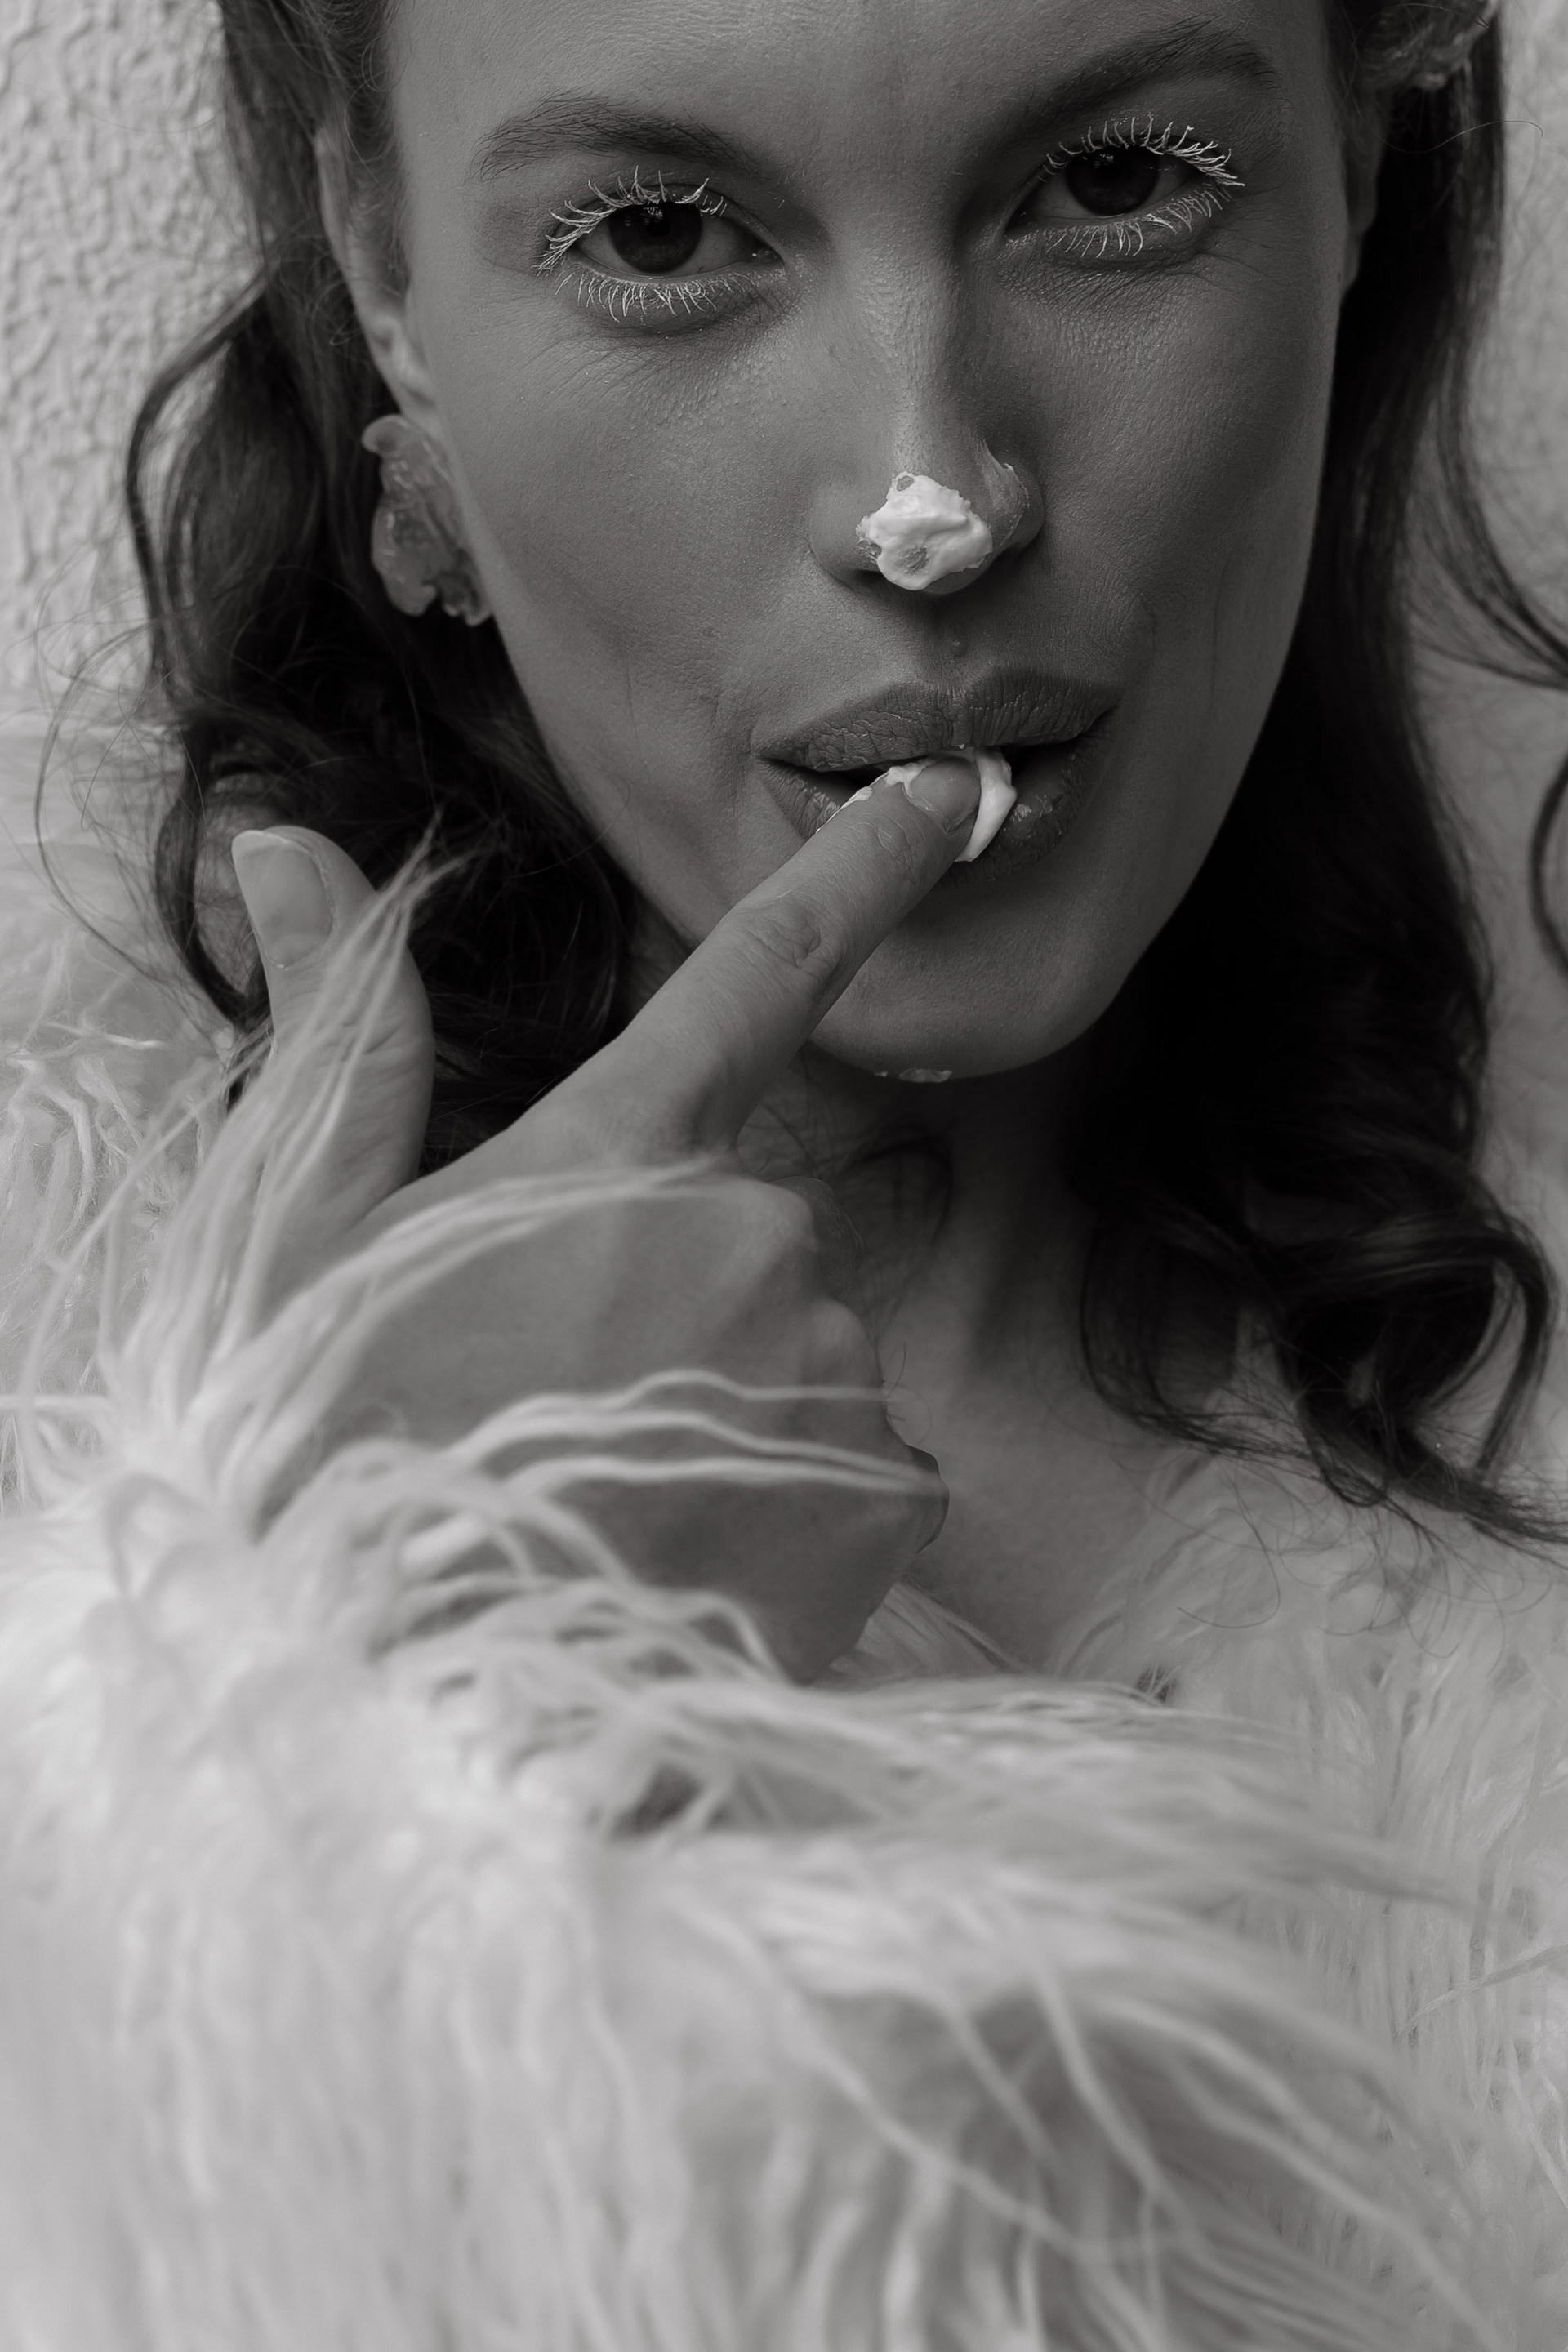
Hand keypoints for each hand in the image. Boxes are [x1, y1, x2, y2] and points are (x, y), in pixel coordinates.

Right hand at [230, 756, 982, 1678]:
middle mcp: (751, 1230)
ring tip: (619, 1497)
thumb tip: (291, 842)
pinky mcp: (880, 1491)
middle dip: (685, 1290)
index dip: (864, 871)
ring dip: (738, 1400)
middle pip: (763, 1220)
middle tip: (565, 1398)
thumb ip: (345, 1037)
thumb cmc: (337, 1452)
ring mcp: (827, 1361)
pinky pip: (868, 1462)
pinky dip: (805, 1500)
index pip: (761, 971)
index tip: (955, 795)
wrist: (405, 1700)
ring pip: (811, 1347)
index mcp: (618, 1149)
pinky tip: (704, 1558)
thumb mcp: (304, 1239)